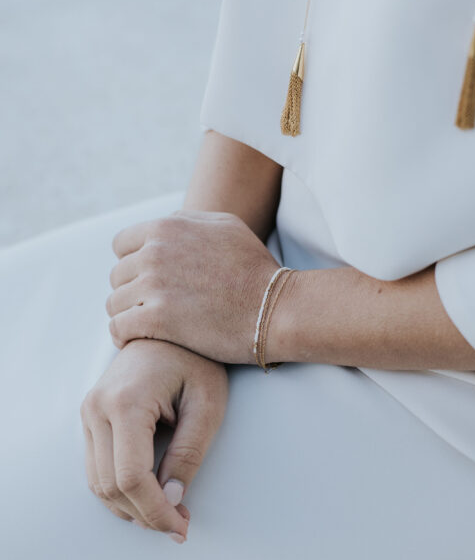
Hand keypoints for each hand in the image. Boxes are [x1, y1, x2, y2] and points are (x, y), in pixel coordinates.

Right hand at [80, 338, 227, 541]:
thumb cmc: (195, 358)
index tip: (181, 526)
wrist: (169, 328)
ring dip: (130, 506)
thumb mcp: (207, 403)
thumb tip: (172, 499)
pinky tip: (149, 493)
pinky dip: (120, 488)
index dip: (155, 511)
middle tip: (179, 525)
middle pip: (110, 485)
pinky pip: (97, 465)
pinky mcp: (91, 414)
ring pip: (98, 480)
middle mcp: (97, 407)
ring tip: (168, 512)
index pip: (131, 477)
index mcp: (126, 402)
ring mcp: (89, 410)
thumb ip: (189, 452)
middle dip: (145, 514)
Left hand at [105, 211, 281, 362]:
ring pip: (114, 303)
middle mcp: (154, 252)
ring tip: (148, 325)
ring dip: (129, 315)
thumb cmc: (255, 268)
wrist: (275, 306)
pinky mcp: (157, 319)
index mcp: (167, 227)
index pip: (121, 245)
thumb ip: (188, 220)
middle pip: (118, 275)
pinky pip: (119, 328)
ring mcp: (154, 285)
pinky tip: (137, 340)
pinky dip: (124, 336)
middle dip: (133, 291)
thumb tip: (165, 222)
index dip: (133, 263)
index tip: (148, 280)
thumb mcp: (227, 225)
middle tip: (154, 306)